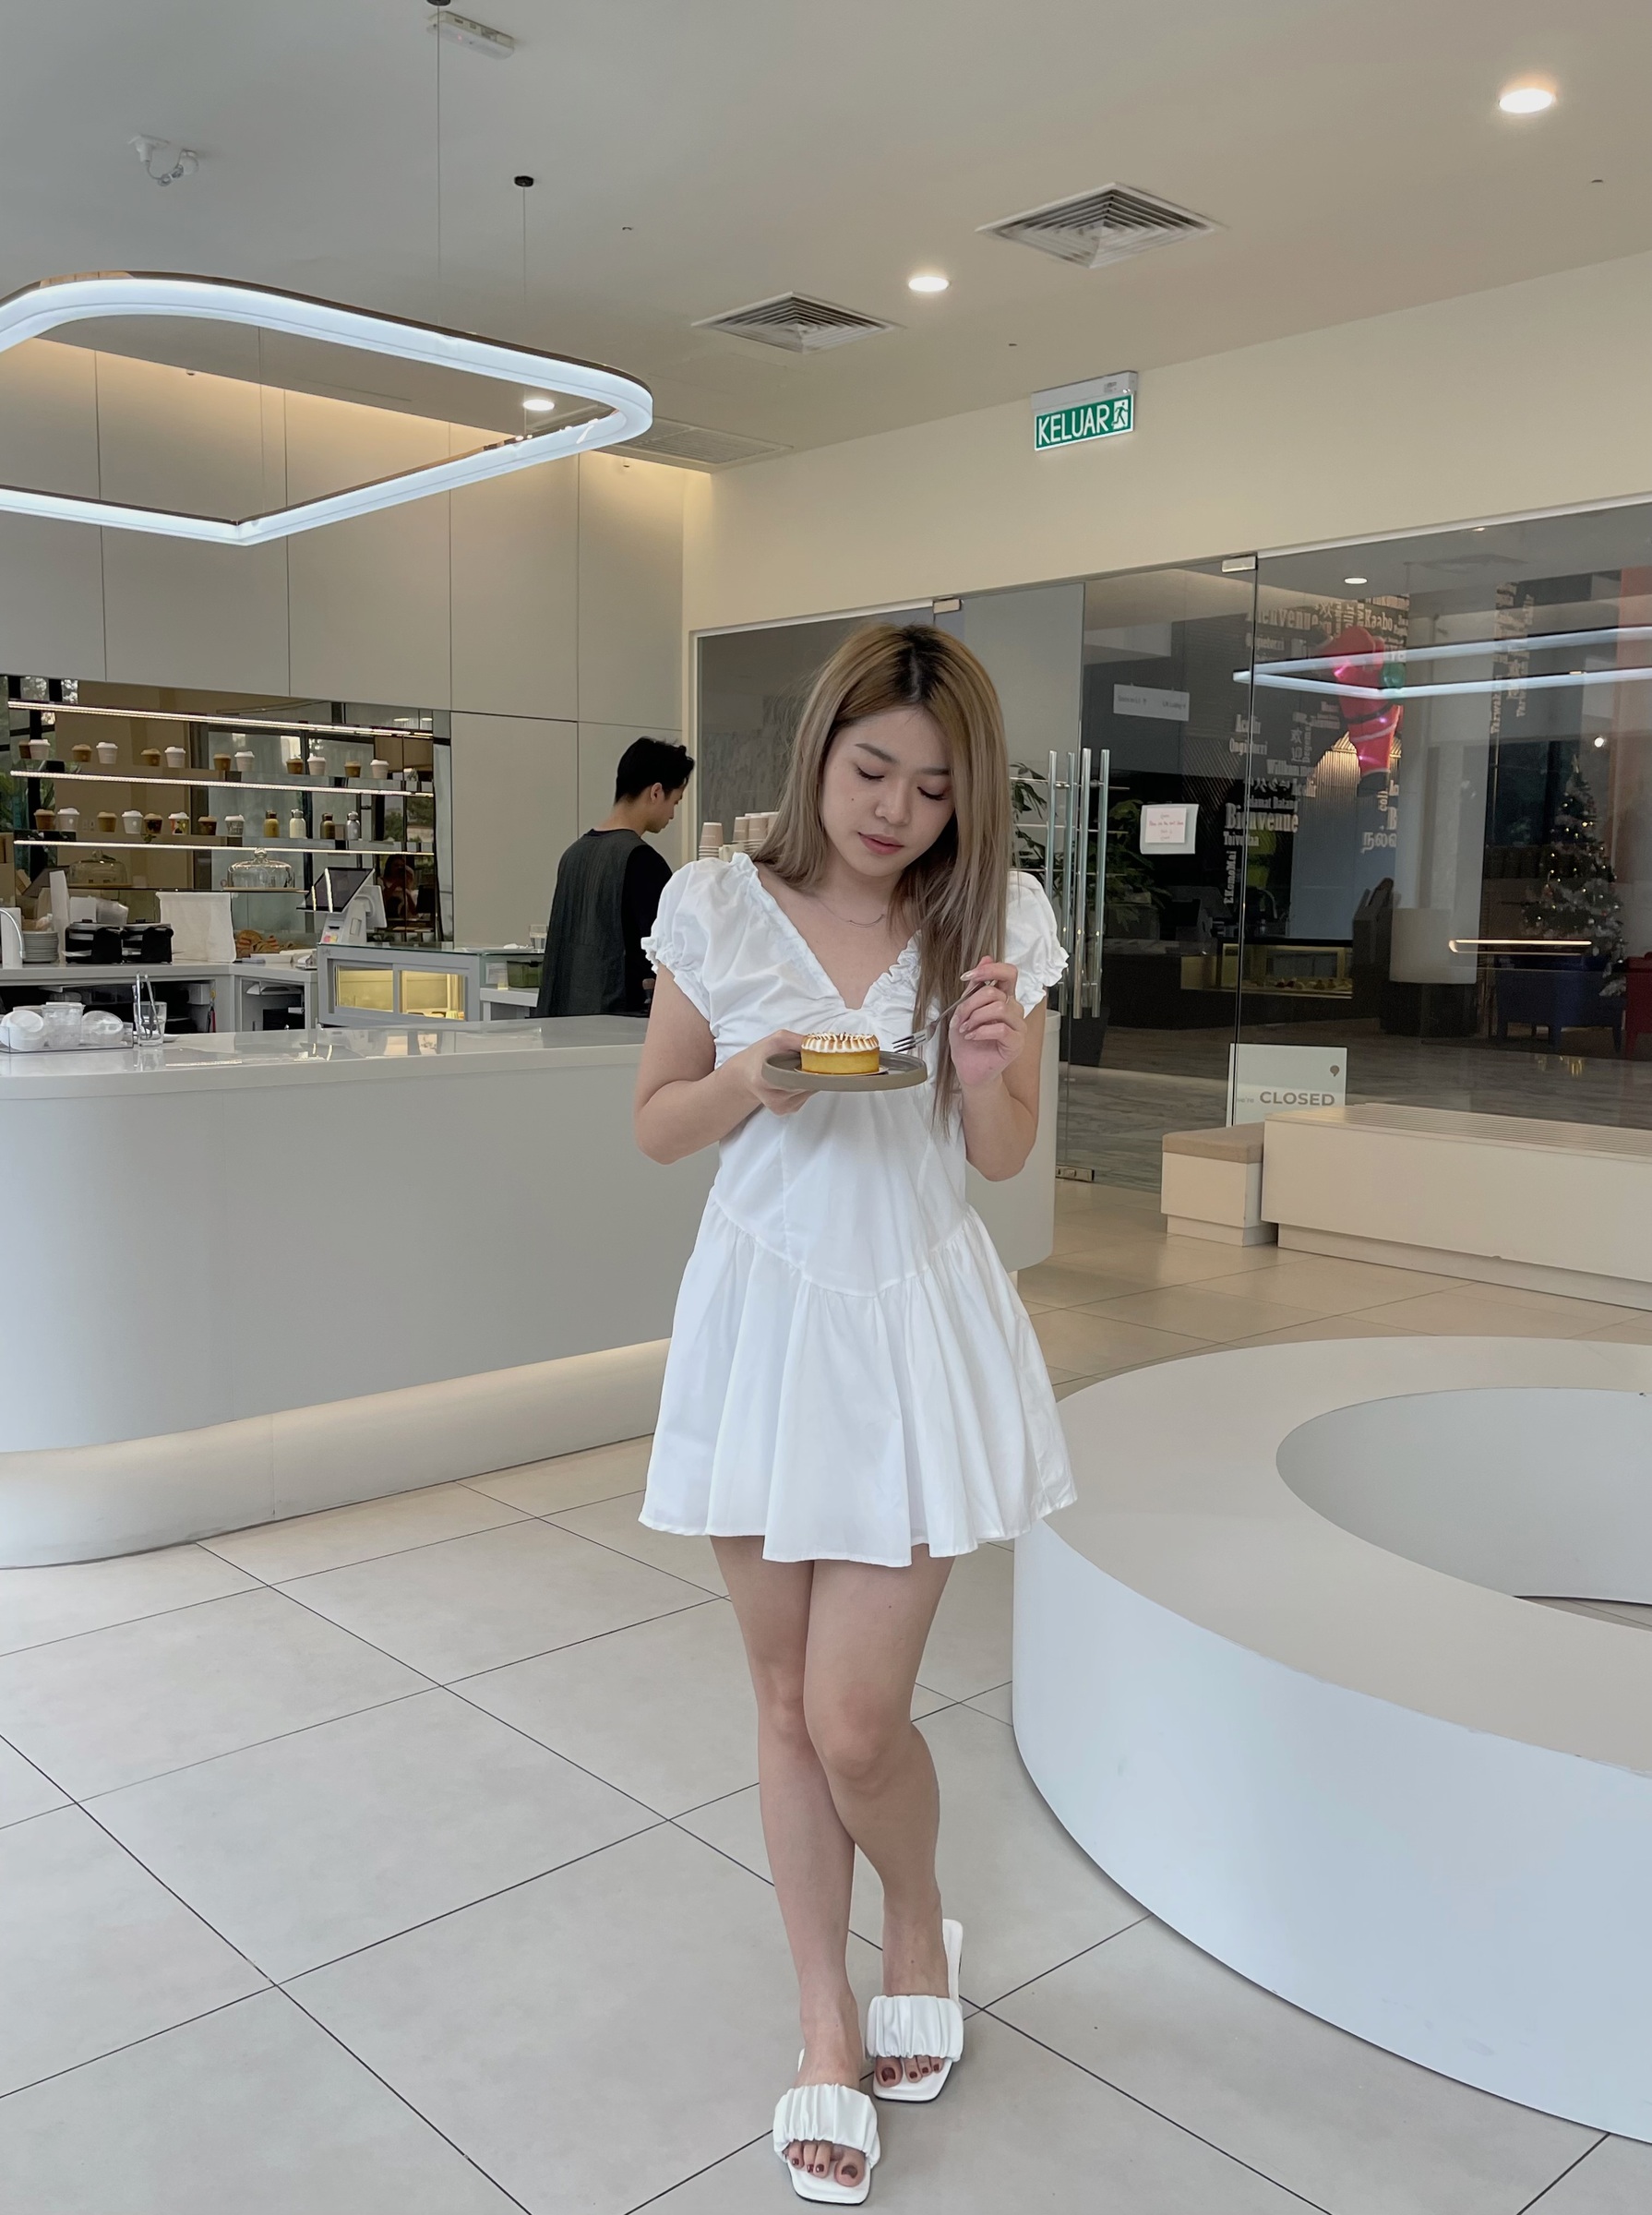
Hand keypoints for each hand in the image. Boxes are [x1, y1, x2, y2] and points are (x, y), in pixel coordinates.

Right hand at [727, 1029, 812, 1117]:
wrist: (746, 1074)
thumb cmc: (761, 1055)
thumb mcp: (778, 1040)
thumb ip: (799, 1041)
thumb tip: (824, 1045)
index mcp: (765, 1079)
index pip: (799, 1077)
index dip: (811, 1068)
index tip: (818, 1059)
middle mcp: (773, 1098)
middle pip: (807, 1085)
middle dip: (813, 1071)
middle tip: (811, 1060)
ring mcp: (780, 1107)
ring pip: (809, 1091)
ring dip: (810, 1078)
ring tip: (799, 1068)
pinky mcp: (785, 1110)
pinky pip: (805, 1096)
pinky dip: (806, 1085)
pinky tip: (796, 1078)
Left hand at [948, 961, 1026, 1088]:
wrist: (968, 1068)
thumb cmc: (967, 1041)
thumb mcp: (964, 1009)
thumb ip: (974, 986)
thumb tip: (986, 957)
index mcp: (1003, 997)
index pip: (1008, 973)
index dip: (989, 969)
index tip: (967, 977)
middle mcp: (1013, 1009)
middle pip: (995, 991)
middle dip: (970, 1003)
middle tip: (960, 1018)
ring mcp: (1018, 1026)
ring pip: (999, 1008)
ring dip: (975, 1018)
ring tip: (965, 1029)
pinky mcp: (1017, 1042)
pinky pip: (1001, 1028)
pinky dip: (981, 1031)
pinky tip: (972, 1036)